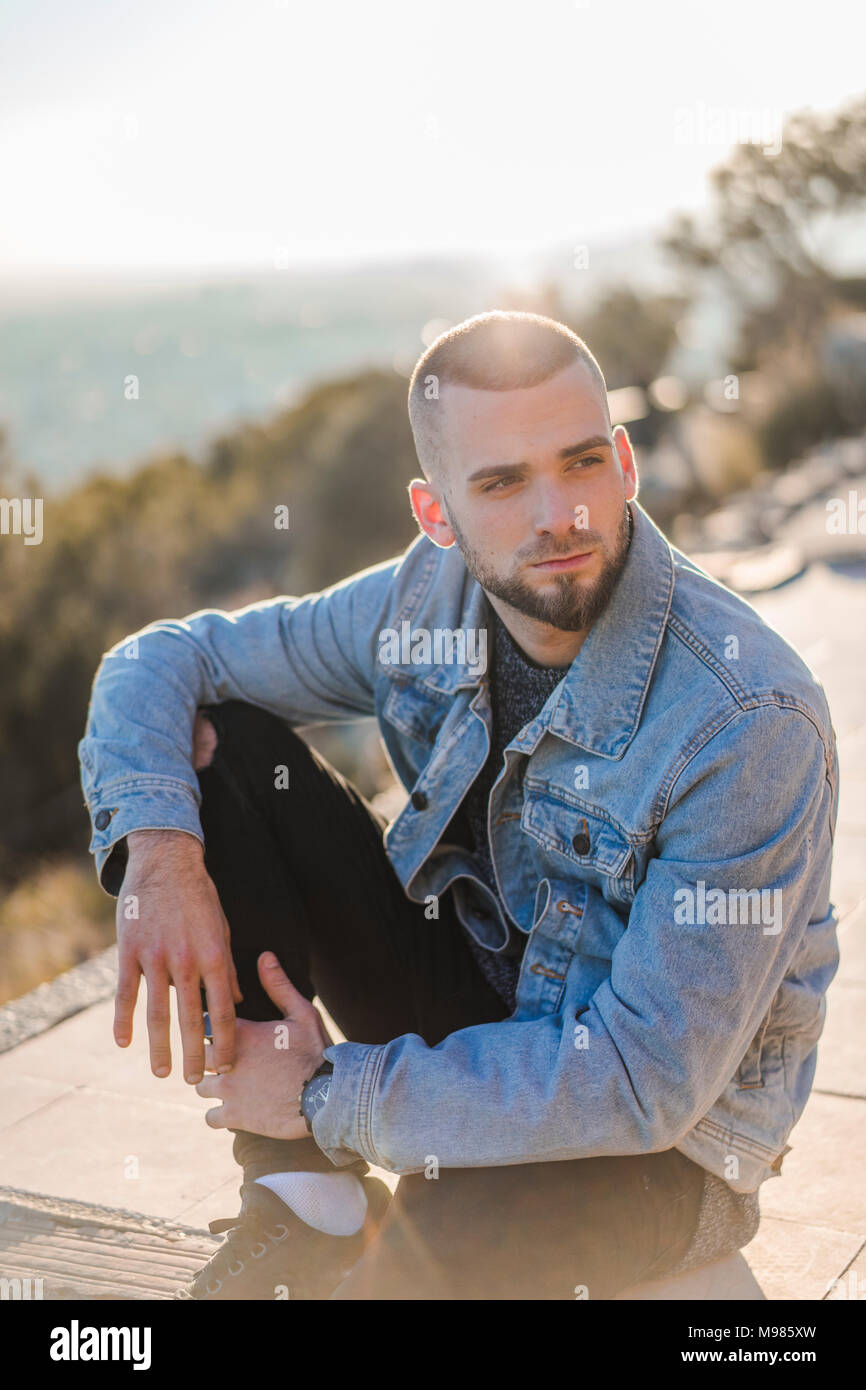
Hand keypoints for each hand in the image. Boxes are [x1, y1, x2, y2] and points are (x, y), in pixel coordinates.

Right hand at [114, 829, 242, 1081]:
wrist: (166, 861)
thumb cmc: (199, 896)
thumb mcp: (222, 928)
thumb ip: (228, 967)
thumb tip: (238, 1000)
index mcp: (215, 955)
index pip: (225, 1009)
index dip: (227, 1040)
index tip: (228, 1064)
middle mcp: (186, 960)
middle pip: (192, 1018)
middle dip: (195, 1054)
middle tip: (194, 1081)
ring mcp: (155, 957)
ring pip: (157, 1013)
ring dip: (159, 1046)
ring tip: (162, 1072)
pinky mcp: (129, 950)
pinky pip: (125, 993)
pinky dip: (123, 1020)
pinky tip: (123, 1042)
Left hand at [195, 952, 333, 1139]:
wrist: (327, 1096)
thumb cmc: (316, 1051)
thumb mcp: (302, 1012)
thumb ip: (278, 985)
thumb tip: (265, 955)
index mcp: (242, 1033)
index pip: (205, 1021)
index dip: (211, 1025)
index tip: (220, 1029)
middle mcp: (228, 1061)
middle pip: (199, 1054)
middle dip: (208, 1056)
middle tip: (224, 1059)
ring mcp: (229, 1091)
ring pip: (200, 1086)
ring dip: (211, 1085)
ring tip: (228, 1084)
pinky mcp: (234, 1117)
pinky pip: (210, 1117)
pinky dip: (218, 1115)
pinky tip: (232, 1110)